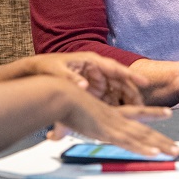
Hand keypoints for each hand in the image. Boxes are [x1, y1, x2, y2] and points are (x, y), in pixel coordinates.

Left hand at [0, 52, 146, 105]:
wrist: (35, 71)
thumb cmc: (47, 67)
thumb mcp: (57, 71)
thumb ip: (70, 78)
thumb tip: (83, 86)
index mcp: (90, 60)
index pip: (114, 67)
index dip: (130, 75)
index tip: (143, 82)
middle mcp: (96, 69)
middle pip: (120, 81)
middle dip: (132, 93)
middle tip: (142, 106)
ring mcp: (95, 80)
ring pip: (116, 91)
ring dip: (126, 102)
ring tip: (137, 115)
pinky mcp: (92, 90)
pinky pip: (108, 98)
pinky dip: (115, 107)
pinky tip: (121, 118)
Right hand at [49, 91, 178, 158]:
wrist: (60, 94)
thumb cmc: (60, 103)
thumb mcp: (64, 119)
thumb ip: (62, 129)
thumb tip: (54, 136)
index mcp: (109, 113)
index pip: (136, 112)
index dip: (152, 113)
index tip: (167, 113)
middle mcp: (116, 118)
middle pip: (144, 129)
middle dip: (163, 140)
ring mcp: (114, 125)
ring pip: (142, 137)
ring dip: (161, 146)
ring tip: (176, 152)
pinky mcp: (108, 132)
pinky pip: (130, 143)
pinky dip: (143, 148)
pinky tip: (155, 153)